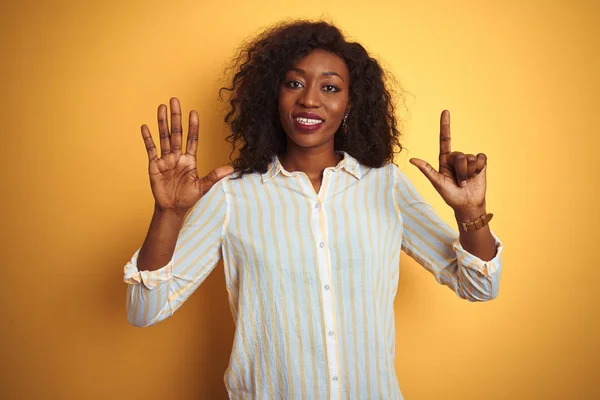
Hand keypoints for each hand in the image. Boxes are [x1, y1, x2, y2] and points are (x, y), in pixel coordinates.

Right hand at [141, 97, 233, 213]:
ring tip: (161, 107)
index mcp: (189, 160)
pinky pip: (151, 149)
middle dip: (175, 117)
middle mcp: (177, 156)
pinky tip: (145, 127)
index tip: (194, 112)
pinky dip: (148, 139)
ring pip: (163, 137)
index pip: (192, 139)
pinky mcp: (154, 165)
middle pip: (176, 133)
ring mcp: (165, 159)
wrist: (172, 208)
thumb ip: (214, 176)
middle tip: (175, 100)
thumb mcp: (202, 187)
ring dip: (162, 122)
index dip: (193, 126)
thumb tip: (231, 168)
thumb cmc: (188, 197)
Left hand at [409, 110, 486, 215]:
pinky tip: (476, 176)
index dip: (445, 125)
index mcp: (444, 159)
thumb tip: (411, 159)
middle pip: (459, 155)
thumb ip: (426, 170)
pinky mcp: (480, 162)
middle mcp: (456, 157)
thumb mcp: (437, 183)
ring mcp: (469, 159)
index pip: (445, 139)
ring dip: (468, 173)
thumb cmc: (450, 195)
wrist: (467, 204)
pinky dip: (478, 169)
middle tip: (459, 182)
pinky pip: (480, 158)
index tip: (445, 111)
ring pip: (469, 159)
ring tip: (466, 181)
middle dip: (460, 172)